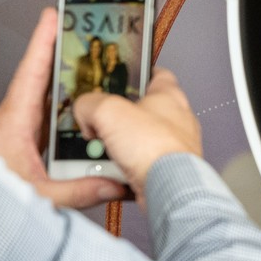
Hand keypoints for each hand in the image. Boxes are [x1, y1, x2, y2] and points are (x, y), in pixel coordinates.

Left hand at [0, 8, 126, 206]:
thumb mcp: (39, 198)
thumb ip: (78, 191)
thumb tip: (113, 182)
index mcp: (13, 125)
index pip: (31, 74)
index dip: (43, 42)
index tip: (54, 15)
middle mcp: (16, 124)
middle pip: (43, 80)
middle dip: (63, 56)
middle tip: (84, 34)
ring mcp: (23, 135)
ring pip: (50, 101)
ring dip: (72, 86)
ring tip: (98, 69)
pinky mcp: (28, 147)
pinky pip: (54, 122)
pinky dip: (72, 113)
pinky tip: (92, 115)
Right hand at [74, 67, 201, 208]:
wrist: (168, 187)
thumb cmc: (155, 147)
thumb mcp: (109, 111)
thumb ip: (91, 103)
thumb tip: (84, 110)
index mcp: (170, 96)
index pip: (157, 74)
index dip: (138, 73)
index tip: (123, 76)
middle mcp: (176, 120)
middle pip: (140, 111)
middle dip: (115, 119)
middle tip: (98, 123)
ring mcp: (173, 146)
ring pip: (136, 141)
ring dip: (116, 147)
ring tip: (100, 151)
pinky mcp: (166, 169)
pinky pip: (137, 164)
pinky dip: (122, 168)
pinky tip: (111, 172)